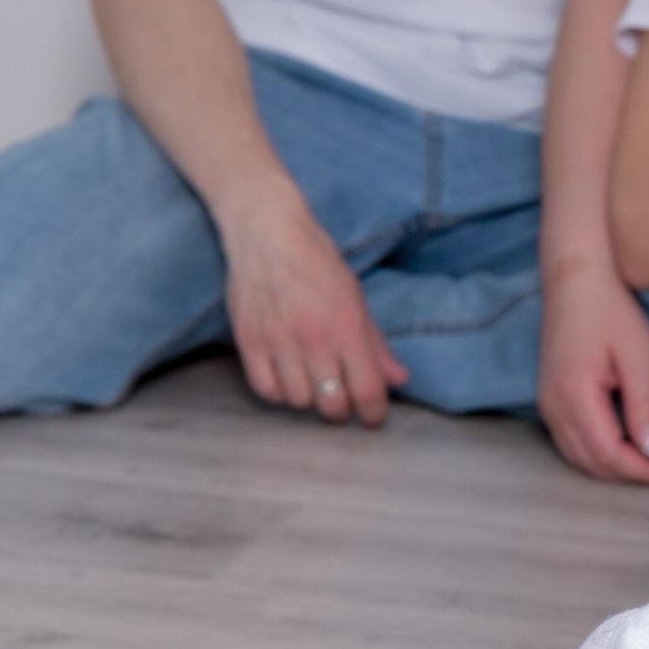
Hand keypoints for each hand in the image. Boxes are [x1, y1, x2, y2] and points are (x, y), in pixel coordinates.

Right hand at [220, 183, 407, 422]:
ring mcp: (278, 341)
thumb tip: (400, 379)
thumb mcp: (356, 297)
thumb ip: (376, 344)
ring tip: (313, 380)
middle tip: (343, 398)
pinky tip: (287, 377)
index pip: (368, 390)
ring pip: (298, 402)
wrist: (267, 231)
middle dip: (342, 409)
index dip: (374, 413)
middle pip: (332, 406)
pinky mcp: (249, 341)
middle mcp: (313, 339)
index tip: (373, 417)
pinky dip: (279, 392)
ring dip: (310, 398)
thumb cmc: (316, 261)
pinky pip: (266, 390)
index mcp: (346, 326)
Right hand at [537, 257, 648, 484]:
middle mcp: (554, 406)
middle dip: (636, 473)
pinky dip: (603, 453)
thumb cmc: (609, 310)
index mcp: (575, 394)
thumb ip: (644, 406)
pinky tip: (631, 444)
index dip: (645, 470)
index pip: (610, 454)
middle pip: (594, 463)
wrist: (574, 280)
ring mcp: (547, 404)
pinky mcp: (550, 400)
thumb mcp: (638, 356)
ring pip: (582, 458)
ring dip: (620, 467)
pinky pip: (574, 443)